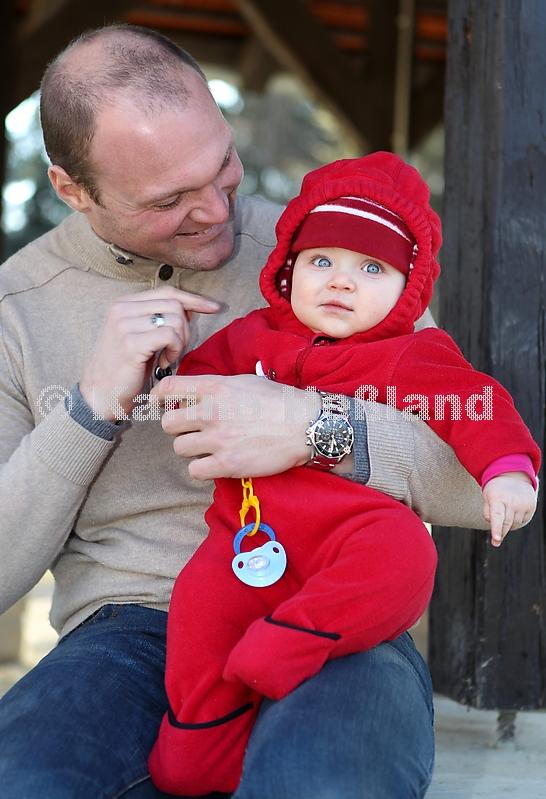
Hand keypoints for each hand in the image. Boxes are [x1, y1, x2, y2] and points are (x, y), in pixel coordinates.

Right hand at [80, 287, 218, 419]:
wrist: (100, 395)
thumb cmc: (124, 369)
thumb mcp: (141, 337)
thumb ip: (159, 319)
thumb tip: (191, 308)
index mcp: (124, 303)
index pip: (168, 291)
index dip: (194, 299)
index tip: (214, 307)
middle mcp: (122, 308)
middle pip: (175, 305)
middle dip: (186, 329)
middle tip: (176, 350)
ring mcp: (124, 324)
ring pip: (175, 320)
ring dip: (180, 342)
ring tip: (167, 358)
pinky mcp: (130, 343)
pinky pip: (169, 336)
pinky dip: (174, 350)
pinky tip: (164, 363)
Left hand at [150, 374, 321, 479]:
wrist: (305, 425)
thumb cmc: (279, 401)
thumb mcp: (245, 381)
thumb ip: (217, 386)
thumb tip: (196, 392)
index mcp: (215, 388)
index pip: (168, 387)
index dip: (159, 396)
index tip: (160, 404)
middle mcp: (211, 412)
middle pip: (168, 423)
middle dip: (178, 427)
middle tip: (193, 430)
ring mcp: (218, 439)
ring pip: (179, 447)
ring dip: (191, 449)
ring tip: (209, 447)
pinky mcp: (227, 464)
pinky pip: (194, 470)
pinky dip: (202, 468)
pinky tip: (216, 462)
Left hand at [482, 472, 536, 546]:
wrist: (514, 475)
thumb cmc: (496, 489)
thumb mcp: (487, 496)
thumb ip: (487, 511)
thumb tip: (492, 524)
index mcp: (497, 498)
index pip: (497, 517)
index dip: (496, 529)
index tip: (496, 540)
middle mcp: (512, 501)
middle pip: (506, 524)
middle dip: (500, 534)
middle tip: (496, 541)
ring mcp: (523, 504)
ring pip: (515, 524)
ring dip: (508, 526)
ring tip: (504, 517)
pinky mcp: (531, 507)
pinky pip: (522, 521)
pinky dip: (516, 522)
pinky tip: (512, 514)